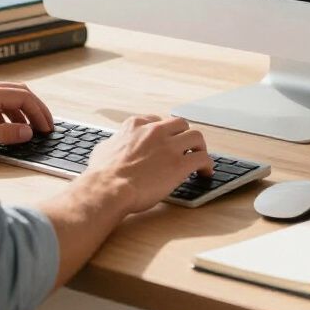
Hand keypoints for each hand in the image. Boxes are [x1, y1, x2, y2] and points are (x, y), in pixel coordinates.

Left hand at [0, 80, 53, 157]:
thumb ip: (3, 134)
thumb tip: (27, 132)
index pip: (22, 96)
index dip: (39, 111)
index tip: (47, 126)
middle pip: (17, 92)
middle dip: (34, 109)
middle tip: (45, 126)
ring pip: (6, 96)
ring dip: (20, 111)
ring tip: (28, 129)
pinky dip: (6, 113)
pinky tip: (7, 126)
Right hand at [85, 115, 212, 213]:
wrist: (109, 187)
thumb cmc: (102, 173)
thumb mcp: (103, 148)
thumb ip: (114, 143)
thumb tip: (111, 146)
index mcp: (136, 125)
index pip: (158, 121)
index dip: (165, 133)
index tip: (167, 141)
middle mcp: (155, 131)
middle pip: (181, 124)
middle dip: (184, 136)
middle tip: (186, 149)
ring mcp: (169, 146)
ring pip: (196, 136)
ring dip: (200, 147)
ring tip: (200, 158)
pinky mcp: (180, 164)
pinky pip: (202, 158)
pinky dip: (207, 164)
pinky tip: (206, 172)